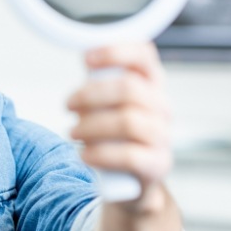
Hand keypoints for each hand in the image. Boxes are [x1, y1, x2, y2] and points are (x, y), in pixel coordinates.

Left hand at [67, 42, 171, 196]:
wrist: (131, 178)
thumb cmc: (114, 132)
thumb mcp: (108, 102)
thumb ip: (99, 80)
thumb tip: (85, 58)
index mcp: (150, 84)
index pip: (143, 55)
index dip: (115, 52)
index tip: (86, 59)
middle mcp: (161, 106)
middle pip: (129, 88)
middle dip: (90, 95)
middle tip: (68, 104)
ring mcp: (162, 135)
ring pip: (128, 121)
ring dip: (91, 125)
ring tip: (73, 132)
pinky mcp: (157, 164)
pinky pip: (129, 156)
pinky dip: (100, 154)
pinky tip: (84, 154)